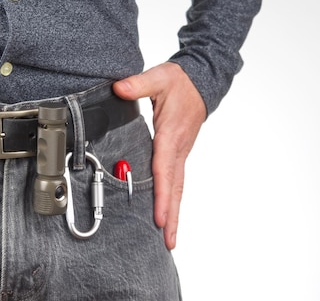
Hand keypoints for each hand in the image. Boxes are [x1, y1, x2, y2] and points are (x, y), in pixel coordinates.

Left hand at [113, 62, 205, 249]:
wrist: (201, 82)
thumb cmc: (180, 82)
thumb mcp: (159, 77)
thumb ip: (137, 84)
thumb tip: (118, 88)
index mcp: (171, 135)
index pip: (164, 169)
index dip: (162, 194)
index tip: (160, 217)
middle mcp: (178, 148)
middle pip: (175, 187)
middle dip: (173, 216)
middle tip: (169, 241)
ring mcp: (181, 152)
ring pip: (178, 187)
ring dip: (175, 212)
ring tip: (170, 237)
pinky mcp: (178, 153)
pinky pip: (176, 180)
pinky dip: (173, 198)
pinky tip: (168, 212)